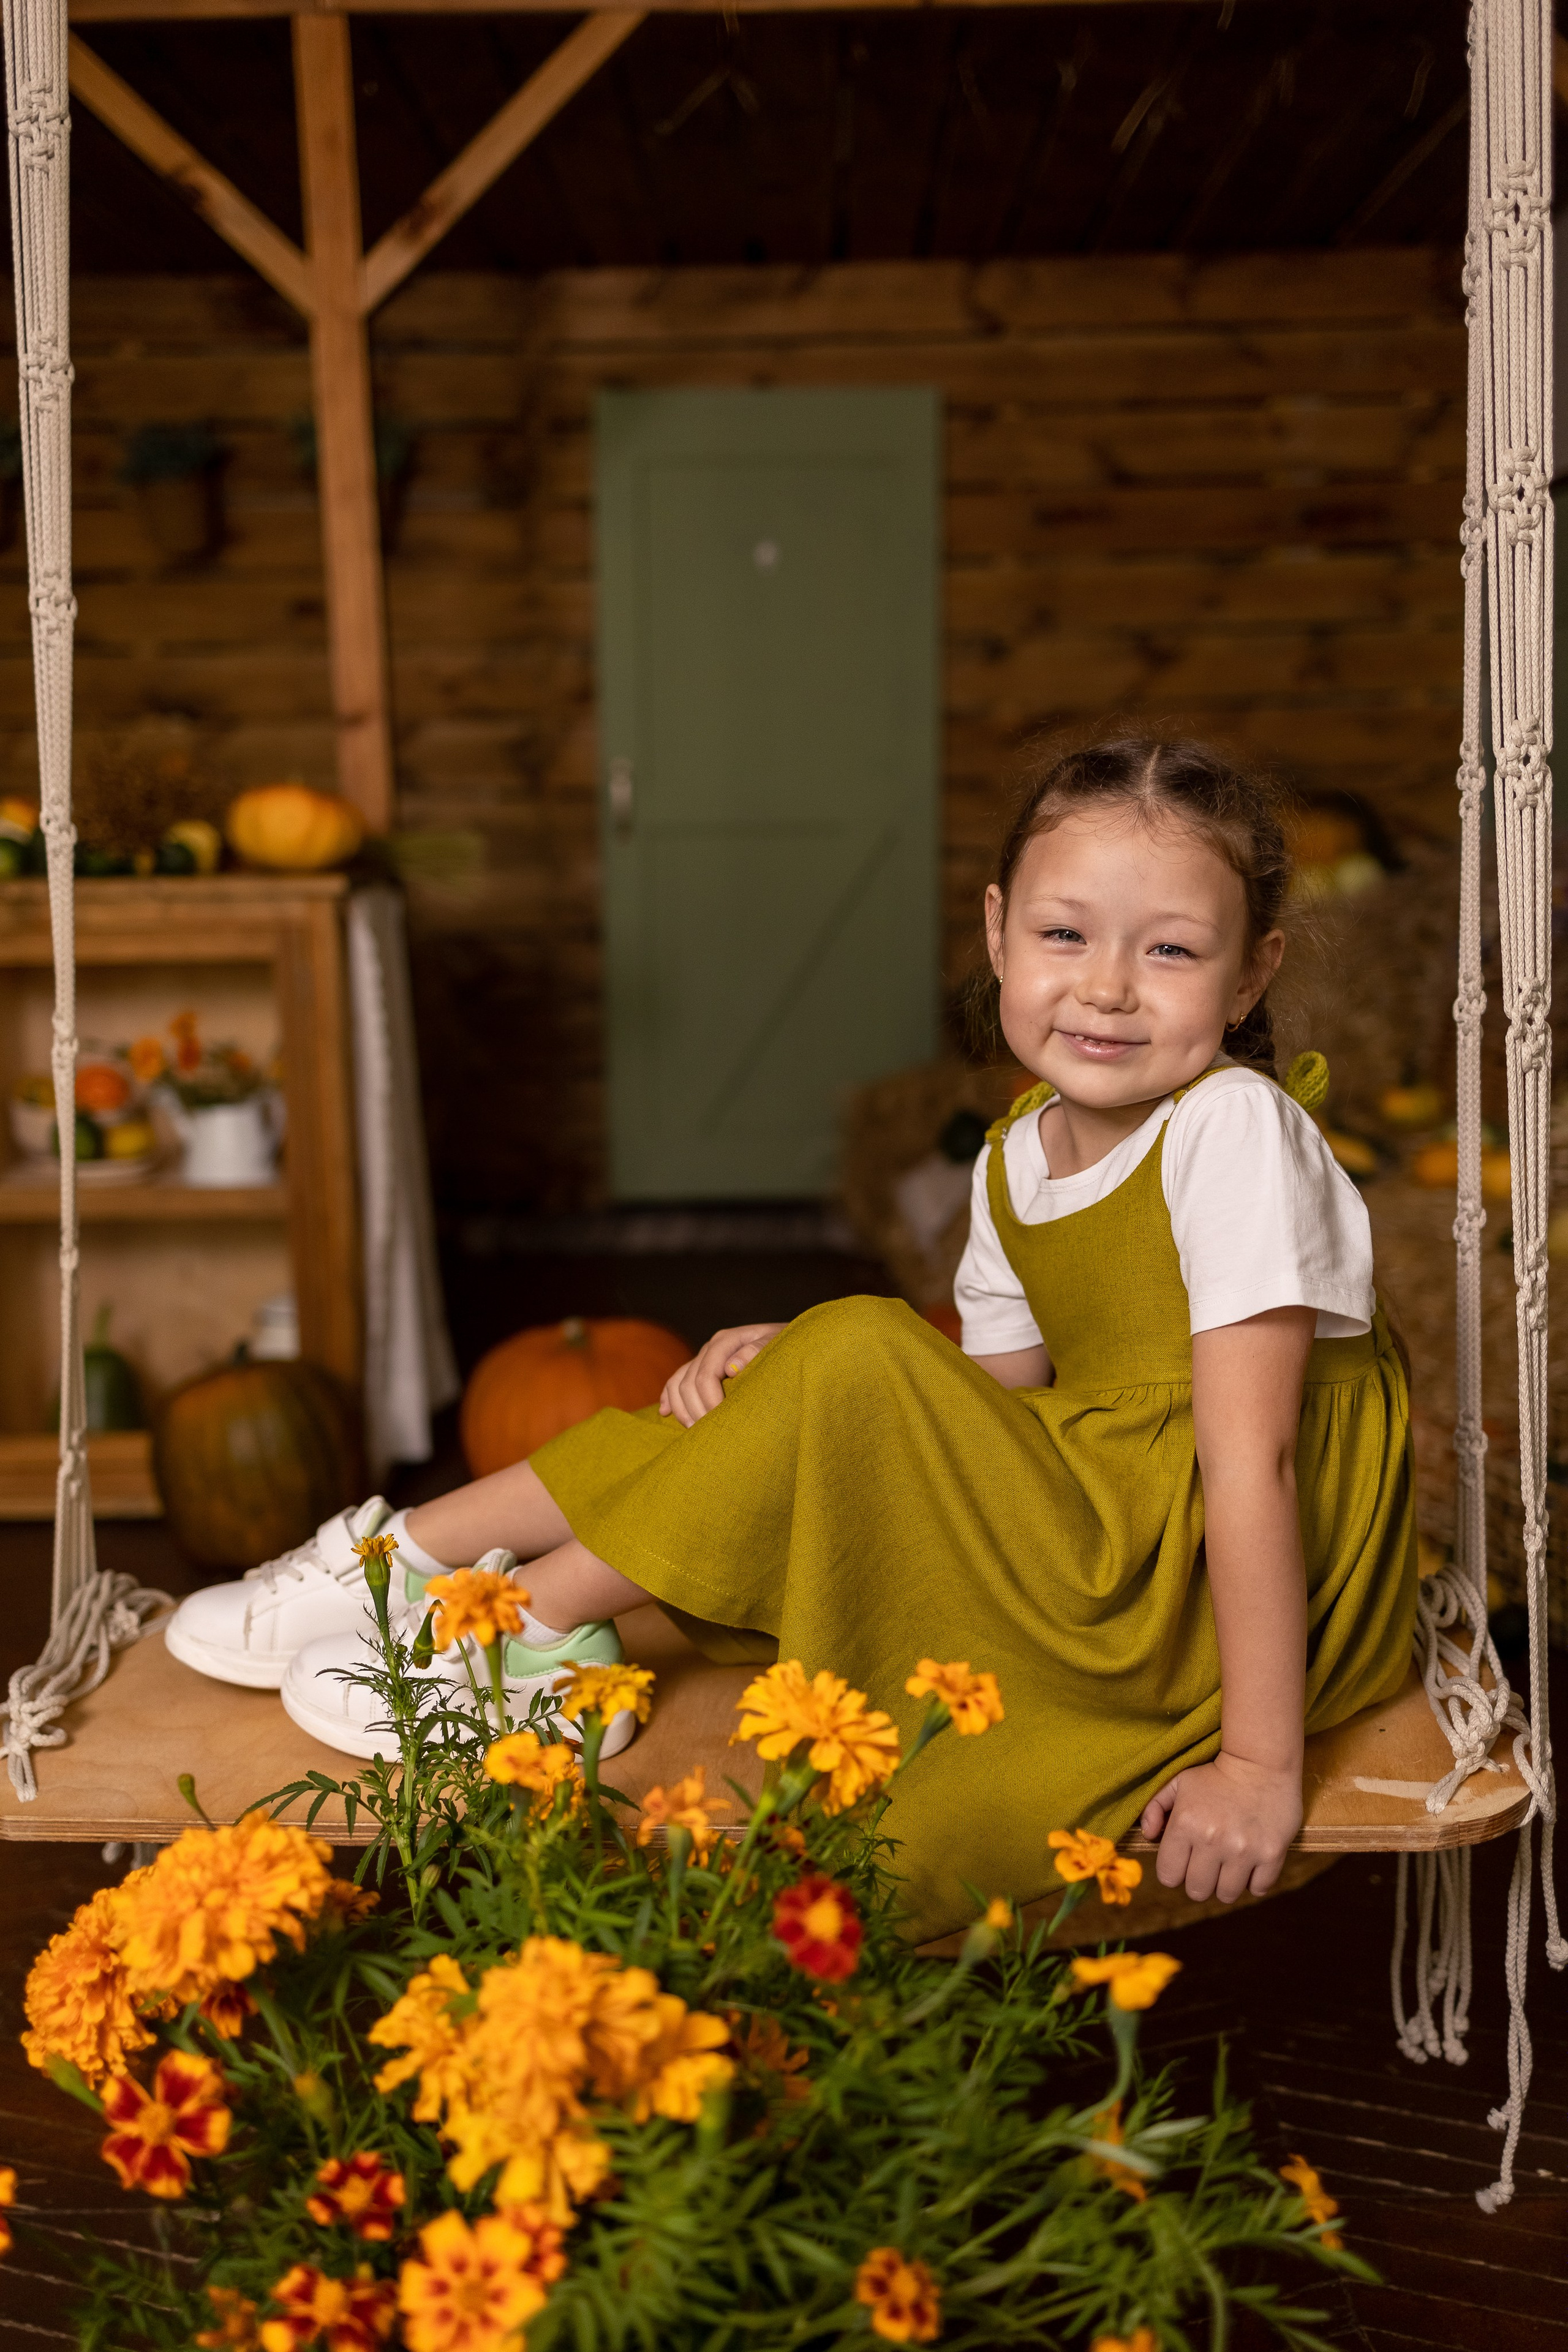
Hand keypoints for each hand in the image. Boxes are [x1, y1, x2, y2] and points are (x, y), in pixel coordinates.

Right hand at [659, 1323, 785, 1426]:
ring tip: (695, 1431)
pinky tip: (665, 1413)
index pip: (706, 1375)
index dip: (709, 1402)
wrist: (794, 1342)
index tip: (721, 1423)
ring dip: (682, 1409)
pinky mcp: (702, 1366)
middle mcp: (711, 1347)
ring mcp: (705, 1356)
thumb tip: (731, 1368)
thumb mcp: (777, 1346)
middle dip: (696, 1411)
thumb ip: (757, 1352)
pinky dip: (669, 1397)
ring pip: (678, 1383)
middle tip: (709, 1435)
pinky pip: (676, 1380)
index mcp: (727, 1341)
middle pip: (689, 1382)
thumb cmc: (788, 1347)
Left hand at [1138, 1751, 1301, 1902]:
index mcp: (1185, 1824)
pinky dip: (1254, 1881)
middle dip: (1199, 1881)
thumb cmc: (1215, 1775)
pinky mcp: (1271, 1854)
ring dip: (1226, 1884)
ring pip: (1226, 1895)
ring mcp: (1243, 1849)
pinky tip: (1251, 1862)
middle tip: (1207, 1864)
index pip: (1168, 1876)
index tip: (1184, 1861)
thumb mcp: (1178, 1782)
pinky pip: (1258, 1889)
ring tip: (1229, 1863)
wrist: (1261, 1762)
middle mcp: (1212, 1840)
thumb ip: (1154, 1808)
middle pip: (1197, 1891)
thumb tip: (1148, 1835)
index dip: (1174, 1871)